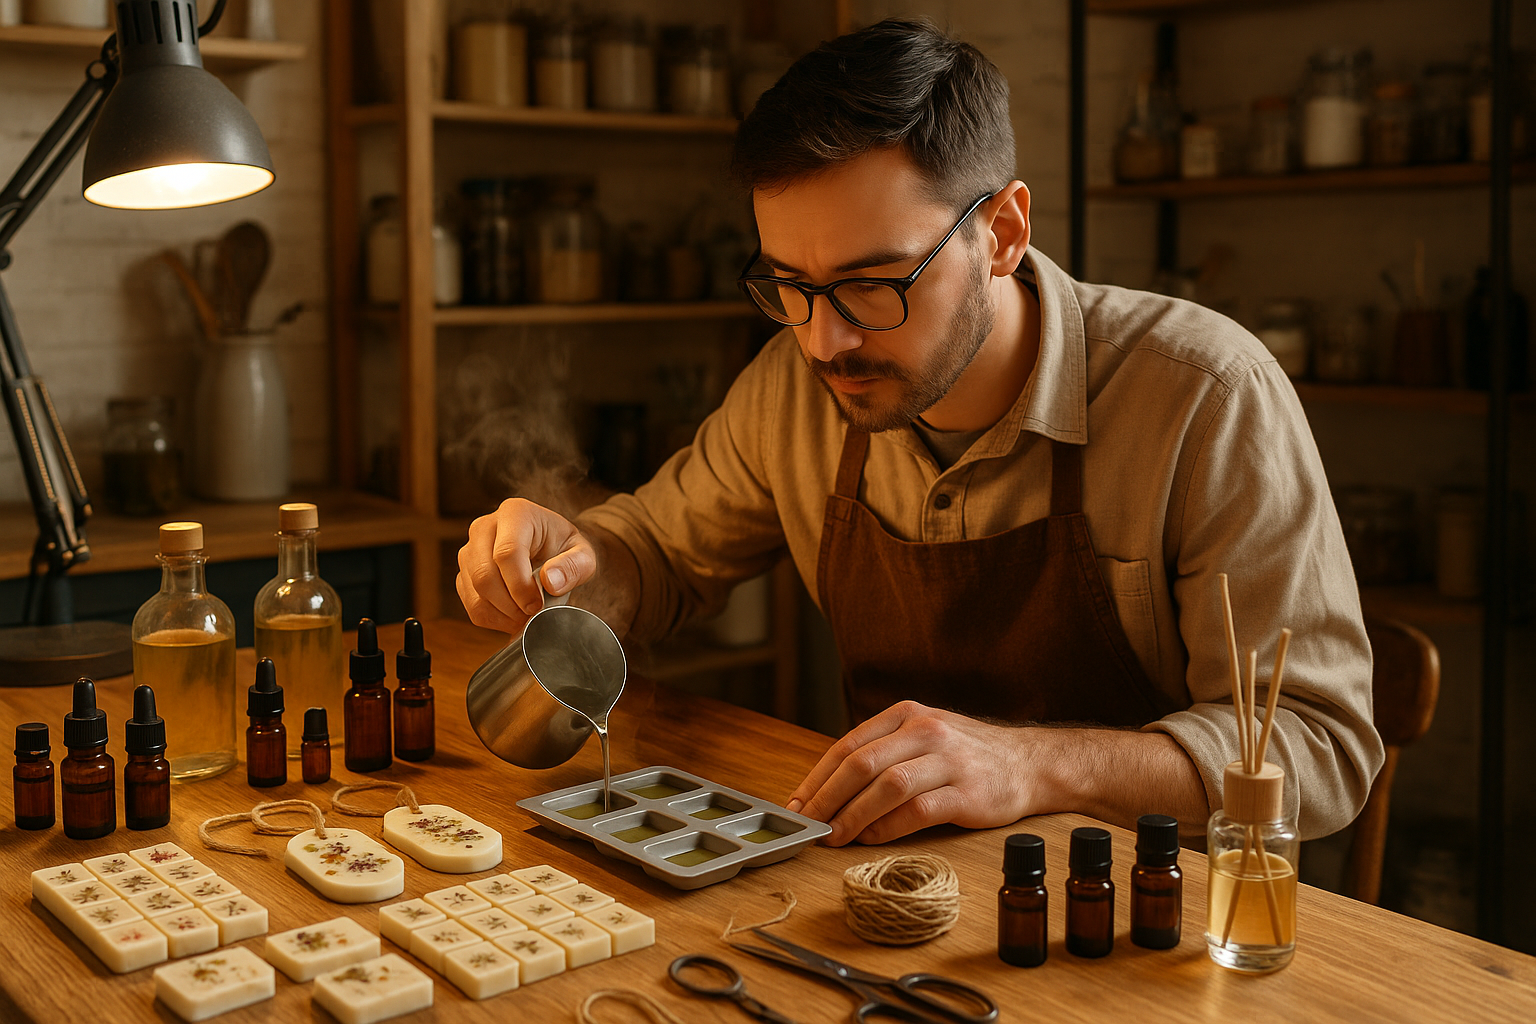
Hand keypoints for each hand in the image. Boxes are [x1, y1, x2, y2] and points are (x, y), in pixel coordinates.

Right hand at [456, 498, 597, 633]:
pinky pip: (472, 605)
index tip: (538, 605)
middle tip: (534, 614)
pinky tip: (514, 615)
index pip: (507, 553)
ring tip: (527, 614)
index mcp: (515, 514)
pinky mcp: (464, 574)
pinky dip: (494, 619)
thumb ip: (574, 566)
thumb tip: (550, 582)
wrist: (550, 550)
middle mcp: (485, 527)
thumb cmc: (564, 548)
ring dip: (503, 614)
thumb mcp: (583, 554)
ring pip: (475, 593)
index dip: (521, 586)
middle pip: (484, 575)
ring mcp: (470, 551)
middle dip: (511, 604)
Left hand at [785, 701, 1037, 845]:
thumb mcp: (923, 737)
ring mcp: (948, 760)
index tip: (796, 806)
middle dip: (826, 798)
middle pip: (861, 764)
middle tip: (808, 826)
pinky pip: (917, 811)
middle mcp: (925, 730)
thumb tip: (830, 791)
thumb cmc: (967, 756)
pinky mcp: (967, 792)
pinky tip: (871, 839)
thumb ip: (883, 754)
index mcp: (906, 715)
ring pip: (886, 786)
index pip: (848, 745)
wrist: (1030, 764)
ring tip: (834, 837)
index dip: (817, 778)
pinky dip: (888, 827)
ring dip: (853, 816)